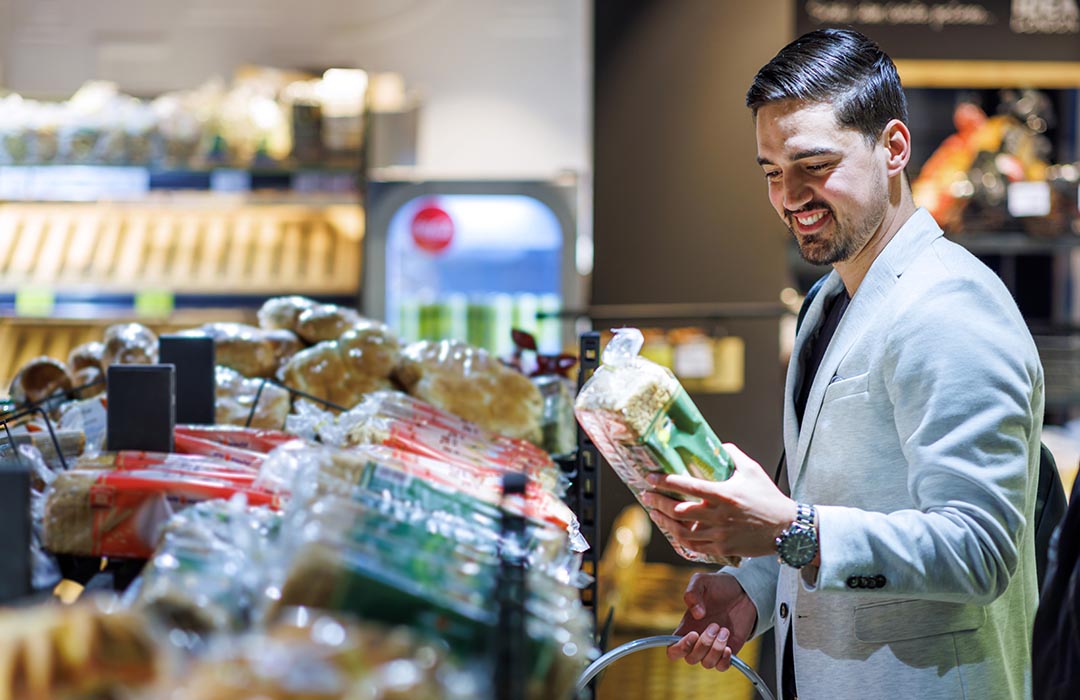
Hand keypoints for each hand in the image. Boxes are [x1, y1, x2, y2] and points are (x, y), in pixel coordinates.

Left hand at [641, 442, 796, 559]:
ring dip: (663, 521)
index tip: (651, 477)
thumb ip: (732, 455)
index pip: (688, 486)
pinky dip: (679, 538)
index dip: (665, 482)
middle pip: (678, 511)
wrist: (786, 528)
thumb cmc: (769, 497)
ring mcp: (719, 534)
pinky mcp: (722, 547)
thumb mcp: (752, 470)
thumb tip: (718, 444)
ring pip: (681, 531)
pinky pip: (694, 545)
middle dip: (657, 502)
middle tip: (646, 494)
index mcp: (724, 494)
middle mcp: (719, 515)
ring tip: (653, 512)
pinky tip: (672, 529)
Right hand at [667, 571, 756, 670]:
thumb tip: (697, 614)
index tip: (693, 634)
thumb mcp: (702, 581)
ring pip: (706, 663)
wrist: (743, 591)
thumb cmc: (719, 586)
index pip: (673, 650)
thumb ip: (692, 593)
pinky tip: (729, 645)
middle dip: (704, 644)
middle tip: (715, 624)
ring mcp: (713, 647)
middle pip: (690, 658)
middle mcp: (698, 641)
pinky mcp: (729, 651)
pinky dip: (724, 660)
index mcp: (686, 627)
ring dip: (716, 649)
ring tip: (725, 629)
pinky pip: (722, 667)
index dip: (679, 648)